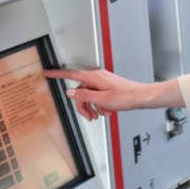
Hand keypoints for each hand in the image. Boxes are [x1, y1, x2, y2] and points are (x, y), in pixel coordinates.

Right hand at [45, 69, 181, 120]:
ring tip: (100, 114)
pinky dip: (99, 104)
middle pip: (80, 90)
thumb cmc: (126, 97)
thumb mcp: (102, 100)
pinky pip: (97, 95)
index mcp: (94, 77)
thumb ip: (84, 96)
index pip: (71, 74)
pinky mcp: (108, 86)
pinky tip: (107, 110)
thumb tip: (71, 92)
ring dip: (92, 106)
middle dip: (83, 104)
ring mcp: (103, 81)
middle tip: (89, 115)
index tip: (47, 73)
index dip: (58, 74)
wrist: (141, 97)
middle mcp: (97, 77)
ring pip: (89, 94)